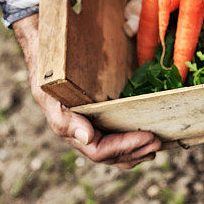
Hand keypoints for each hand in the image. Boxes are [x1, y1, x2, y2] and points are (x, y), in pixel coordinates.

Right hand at [12, 14, 160, 168]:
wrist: (45, 48)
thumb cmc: (47, 72)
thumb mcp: (49, 92)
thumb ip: (65, 118)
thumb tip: (87, 138)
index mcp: (69, 130)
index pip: (99, 150)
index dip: (124, 147)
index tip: (147, 137)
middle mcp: (81, 132)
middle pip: (110, 154)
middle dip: (135, 151)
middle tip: (158, 143)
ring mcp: (90, 124)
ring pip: (114, 149)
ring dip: (136, 150)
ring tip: (156, 145)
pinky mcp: (100, 113)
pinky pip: (116, 134)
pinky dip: (132, 140)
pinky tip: (146, 138)